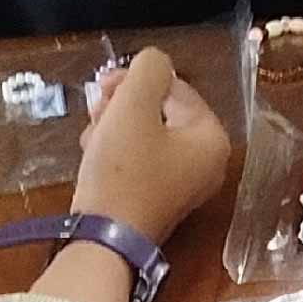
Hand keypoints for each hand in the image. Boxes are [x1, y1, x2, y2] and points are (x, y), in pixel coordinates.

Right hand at [69, 45, 235, 243]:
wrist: (103, 240)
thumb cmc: (123, 171)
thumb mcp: (133, 107)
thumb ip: (148, 69)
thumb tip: (153, 61)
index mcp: (211, 137)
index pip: (174, 88)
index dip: (134, 80)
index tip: (102, 87)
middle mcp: (206, 161)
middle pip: (160, 111)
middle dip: (123, 106)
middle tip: (96, 112)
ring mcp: (182, 184)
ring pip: (146, 135)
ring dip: (114, 127)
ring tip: (92, 137)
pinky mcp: (157, 200)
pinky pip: (140, 160)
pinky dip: (117, 152)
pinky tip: (95, 156)